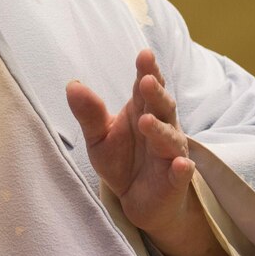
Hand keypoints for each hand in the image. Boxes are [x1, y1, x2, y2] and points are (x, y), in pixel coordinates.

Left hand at [65, 48, 232, 255]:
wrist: (136, 200)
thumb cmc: (122, 161)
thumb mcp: (98, 137)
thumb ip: (89, 113)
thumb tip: (72, 84)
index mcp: (142, 110)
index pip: (146, 87)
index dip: (147, 71)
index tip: (144, 54)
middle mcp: (162, 126)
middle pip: (162, 106)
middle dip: (156, 93)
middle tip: (146, 80)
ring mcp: (171, 153)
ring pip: (170, 138)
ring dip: (160, 129)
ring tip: (146, 121)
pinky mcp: (175, 180)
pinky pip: (181, 173)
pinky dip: (182, 169)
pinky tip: (180, 165)